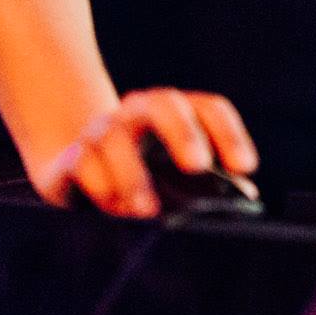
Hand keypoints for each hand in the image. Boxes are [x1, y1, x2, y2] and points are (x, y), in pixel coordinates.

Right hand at [32, 87, 257, 216]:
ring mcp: (102, 130)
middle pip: (164, 105)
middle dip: (182, 133)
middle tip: (198, 166)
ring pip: (115, 136)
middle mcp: (138, 112)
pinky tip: (112, 205)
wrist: (73, 163)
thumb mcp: (172, 172)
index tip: (245, 168)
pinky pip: (82, 162)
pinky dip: (99, 184)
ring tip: (148, 209)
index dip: (229, 134)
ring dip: (132, 173)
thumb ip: (205, 180)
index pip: (208, 109)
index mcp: (174, 112)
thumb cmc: (140, 171)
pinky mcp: (70, 157)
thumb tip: (244, 199)